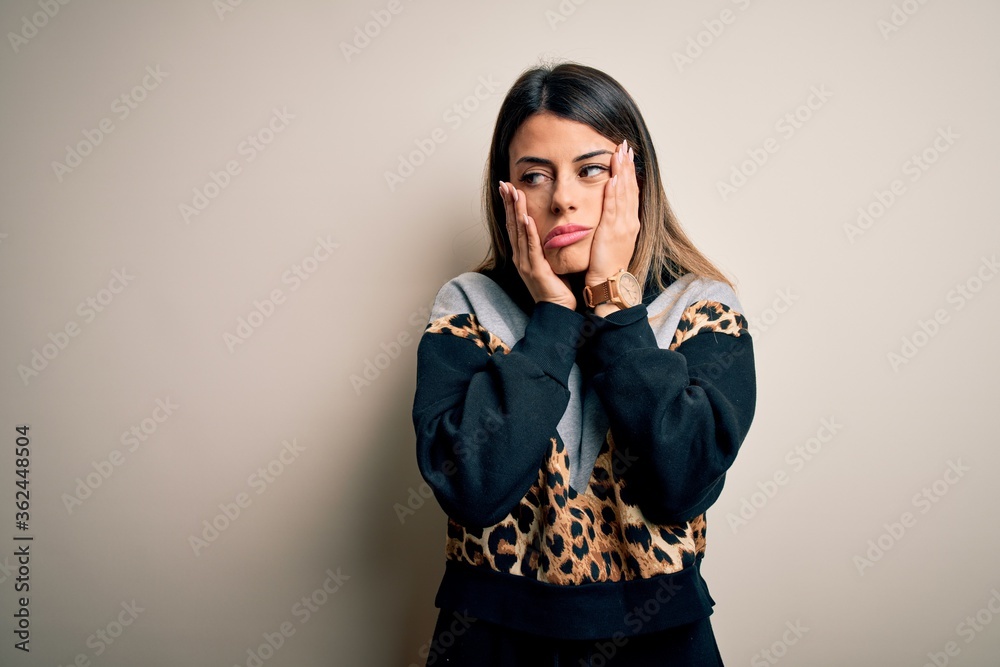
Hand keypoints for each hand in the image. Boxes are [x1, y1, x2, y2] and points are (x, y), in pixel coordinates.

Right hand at [498, 181, 576, 309]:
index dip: (510, 205)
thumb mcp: (549, 261)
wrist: (557, 310)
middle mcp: (520, 257)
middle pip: (512, 224)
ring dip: (516, 211)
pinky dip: (528, 232)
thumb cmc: (556, 287)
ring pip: (519, 232)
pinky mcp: (536, 270)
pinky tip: (525, 219)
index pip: (514, 224)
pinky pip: (531, 248)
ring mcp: (526, 264)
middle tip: (504, 183)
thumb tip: (551, 228)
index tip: (508, 187)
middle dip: (508, 203)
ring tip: (514, 193)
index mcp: (523, 254)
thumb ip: (546, 245)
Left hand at [585, 139, 640, 288]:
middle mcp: (629, 222)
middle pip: (629, 188)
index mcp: (629, 223)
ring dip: (621, 173)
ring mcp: (622, 227)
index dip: (628, 172)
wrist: (610, 284)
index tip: (626, 155)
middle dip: (627, 166)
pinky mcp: (612, 233)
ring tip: (619, 154)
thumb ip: (612, 223)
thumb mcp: (612, 240)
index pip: (630, 192)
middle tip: (625, 145)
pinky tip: (612, 179)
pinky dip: (613, 193)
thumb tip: (608, 208)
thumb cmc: (607, 265)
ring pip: (623, 194)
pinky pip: (613, 209)